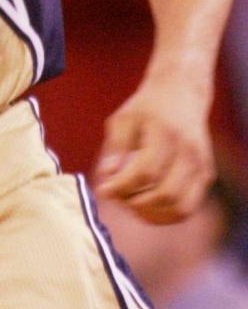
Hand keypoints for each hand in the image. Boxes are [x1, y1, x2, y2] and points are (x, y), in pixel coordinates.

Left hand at [93, 73, 214, 223]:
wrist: (181, 94)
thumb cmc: (146, 108)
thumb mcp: (123, 119)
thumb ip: (115, 148)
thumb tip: (106, 177)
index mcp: (166, 133)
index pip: (146, 172)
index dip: (122, 187)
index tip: (103, 190)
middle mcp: (189, 151)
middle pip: (165, 194)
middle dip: (136, 203)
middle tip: (118, 196)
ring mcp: (202, 165)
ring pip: (180, 208)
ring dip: (152, 214)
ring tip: (131, 202)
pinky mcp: (206, 175)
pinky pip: (188, 207)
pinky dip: (166, 214)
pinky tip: (146, 204)